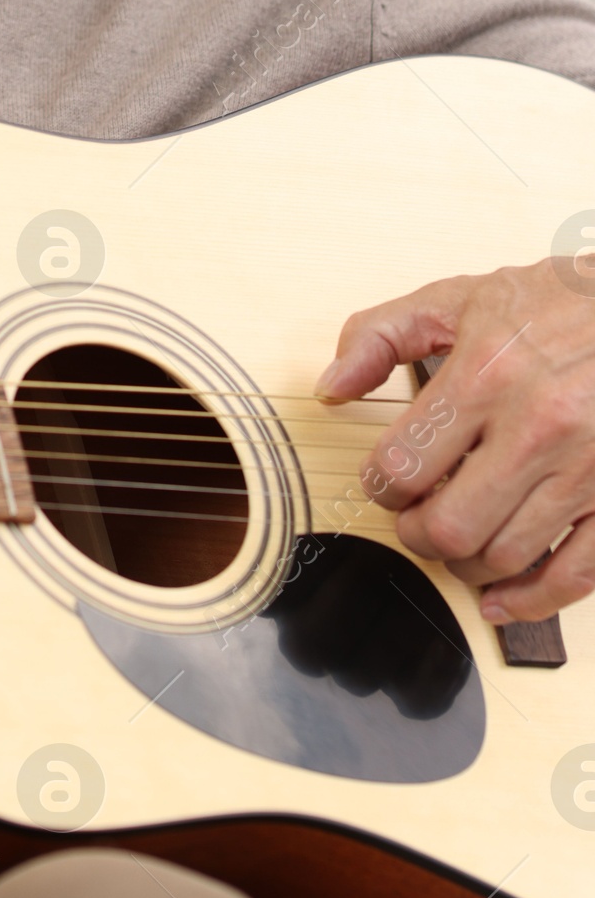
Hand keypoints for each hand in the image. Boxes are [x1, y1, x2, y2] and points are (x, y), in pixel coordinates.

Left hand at [317, 258, 594, 621]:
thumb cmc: (561, 303)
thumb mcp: (461, 298)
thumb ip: (381, 335)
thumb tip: (329, 387)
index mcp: (487, 373)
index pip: (403, 465)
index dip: (379, 485)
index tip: (385, 482)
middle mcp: (537, 426)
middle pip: (450, 525)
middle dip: (417, 533)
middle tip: (415, 519)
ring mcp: (586, 467)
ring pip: (504, 557)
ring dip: (465, 564)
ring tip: (456, 541)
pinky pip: (576, 575)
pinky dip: (530, 599)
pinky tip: (501, 597)